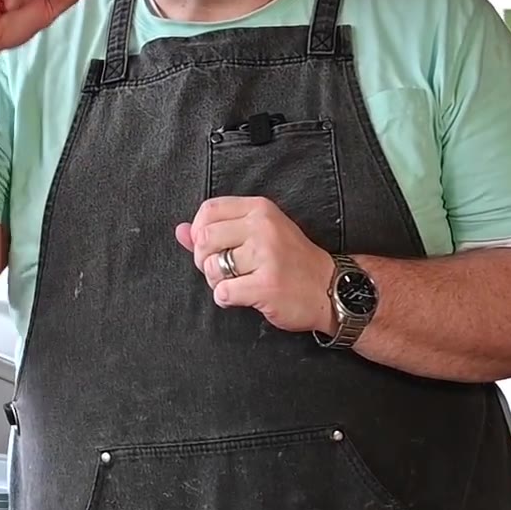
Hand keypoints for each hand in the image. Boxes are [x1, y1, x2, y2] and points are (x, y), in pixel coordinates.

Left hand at [175, 196, 332, 333]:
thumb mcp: (258, 235)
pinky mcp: (267, 284)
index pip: (209, 210)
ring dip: (217, 282)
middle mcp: (263, 227)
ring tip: (239, 283)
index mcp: (260, 210)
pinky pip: (223, 292)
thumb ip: (218, 231)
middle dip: (204, 260)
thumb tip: (180, 230)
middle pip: (204, 238)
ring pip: (211, 268)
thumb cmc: (292, 262)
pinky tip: (244, 297)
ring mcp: (267, 255)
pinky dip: (227, 299)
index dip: (199, 232)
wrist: (330, 289)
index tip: (210, 248)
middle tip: (222, 271)